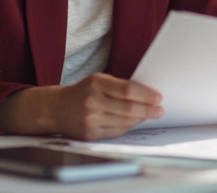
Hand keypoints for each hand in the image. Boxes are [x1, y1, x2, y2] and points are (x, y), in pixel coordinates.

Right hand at [0, 73, 162, 140]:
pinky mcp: (90, 134)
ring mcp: (90, 119)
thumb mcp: (98, 81)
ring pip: (124, 122)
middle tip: (160, 110)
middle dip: (148, 110)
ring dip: (141, 119)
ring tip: (150, 115)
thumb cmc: (84, 91)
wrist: (56, 108)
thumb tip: (148, 95)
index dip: (146, 95)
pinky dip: (128, 127)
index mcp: (96, 83)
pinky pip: (116, 132)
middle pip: (128, 108)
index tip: (158, 97)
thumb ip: (120, 86)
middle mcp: (92, 101)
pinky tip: (135, 122)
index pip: (128, 90)